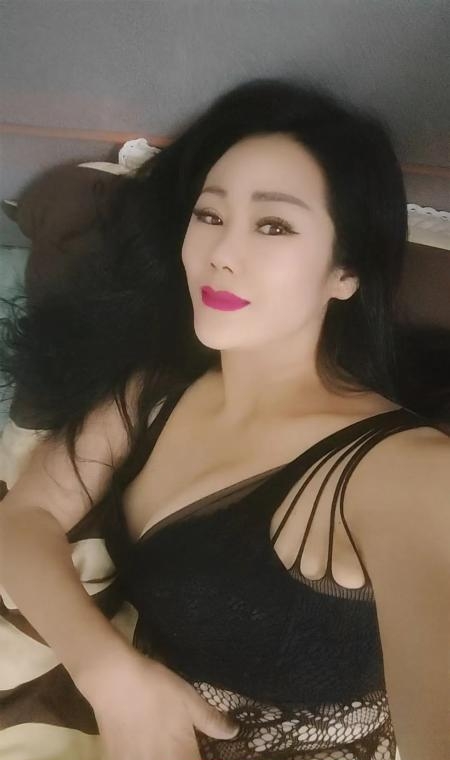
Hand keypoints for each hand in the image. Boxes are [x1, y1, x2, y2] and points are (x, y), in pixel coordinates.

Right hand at [77, 650, 238, 759]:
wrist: (114, 681)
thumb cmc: (157, 688)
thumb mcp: (189, 700)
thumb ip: (211, 721)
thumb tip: (233, 733)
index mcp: (181, 756)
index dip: (202, 758)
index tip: (203, 750)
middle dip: (185, 757)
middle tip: (186, 745)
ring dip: (164, 756)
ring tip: (164, 743)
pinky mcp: (118, 759)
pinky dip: (145, 756)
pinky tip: (145, 744)